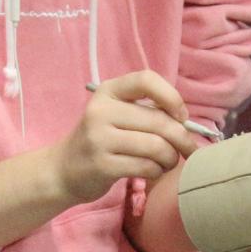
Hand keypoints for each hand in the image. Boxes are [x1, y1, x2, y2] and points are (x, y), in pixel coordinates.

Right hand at [48, 70, 200, 203]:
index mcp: (108, 91)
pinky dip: (157, 171)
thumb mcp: (115, 114)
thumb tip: (186, 124)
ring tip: (168, 162)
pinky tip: (152, 171)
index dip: (171, 97)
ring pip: (156, 147)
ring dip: (171, 158)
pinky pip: (146, 167)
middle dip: (181, 138)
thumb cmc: (101, 140)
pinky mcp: (102, 165)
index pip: (146, 80)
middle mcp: (101, 111)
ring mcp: (99, 138)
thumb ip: (145, 111)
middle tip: (186, 149)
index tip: (181, 116)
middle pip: (158, 120)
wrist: (63, 169)